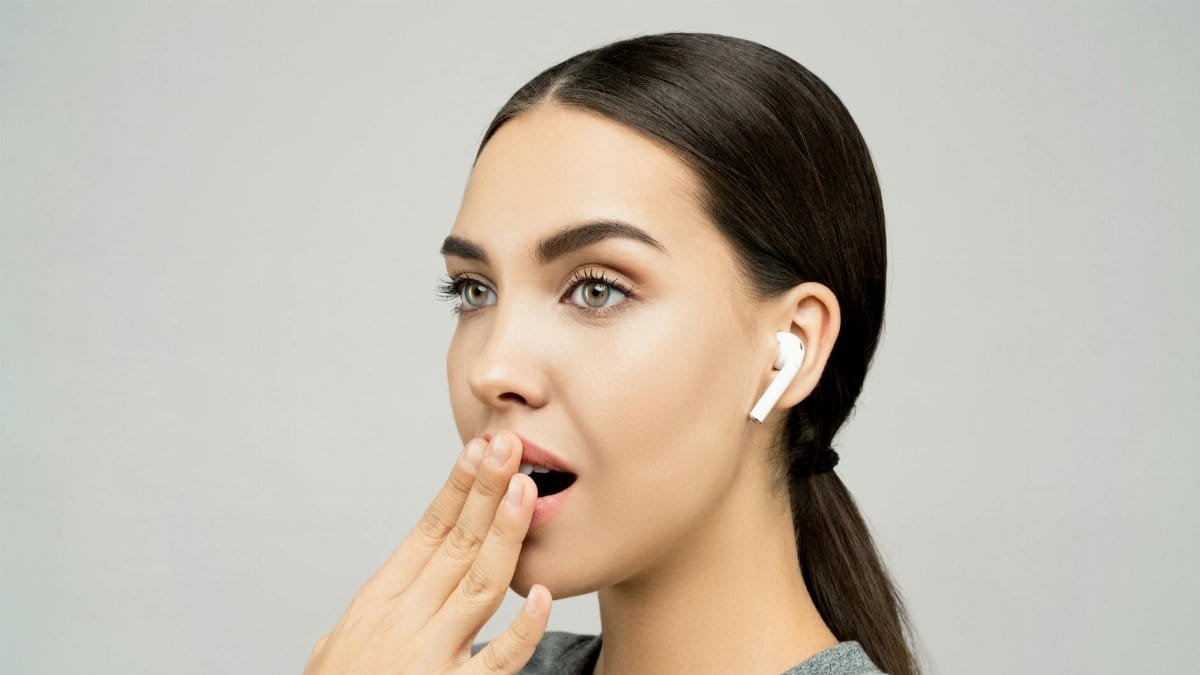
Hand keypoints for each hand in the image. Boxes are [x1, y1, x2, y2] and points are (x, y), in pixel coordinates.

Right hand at [303, 432, 550, 673]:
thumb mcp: (333, 654)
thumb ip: (359, 626)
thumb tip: (358, 615)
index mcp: (380, 601)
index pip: (427, 531)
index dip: (457, 487)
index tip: (480, 449)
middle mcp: (405, 620)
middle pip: (456, 543)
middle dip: (486, 490)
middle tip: (511, 445)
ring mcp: (427, 657)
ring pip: (477, 584)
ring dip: (503, 533)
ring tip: (526, 489)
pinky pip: (495, 661)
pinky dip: (521, 630)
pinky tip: (541, 595)